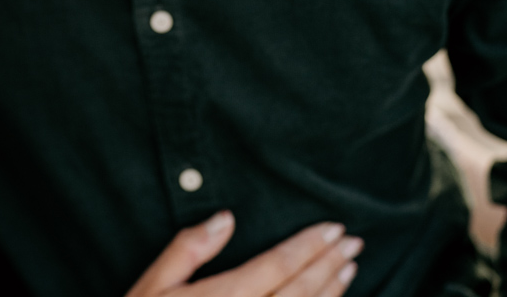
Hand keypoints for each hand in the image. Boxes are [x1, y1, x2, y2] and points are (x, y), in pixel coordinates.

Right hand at [127, 212, 361, 296]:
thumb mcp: (153, 285)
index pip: (277, 265)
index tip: (334, 228)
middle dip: (329, 264)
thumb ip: (188, 249)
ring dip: (331, 292)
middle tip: (353, 242)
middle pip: (300, 291)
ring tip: (349, 269)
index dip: (308, 245)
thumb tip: (226, 218)